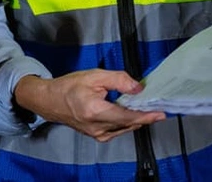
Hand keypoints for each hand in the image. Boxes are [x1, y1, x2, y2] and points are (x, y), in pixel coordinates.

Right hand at [14, 70, 165, 141]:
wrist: (50, 100)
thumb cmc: (70, 86)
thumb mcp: (94, 76)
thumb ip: (118, 80)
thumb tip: (138, 88)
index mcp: (96, 111)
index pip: (127, 116)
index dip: (146, 115)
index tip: (161, 113)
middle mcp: (97, 127)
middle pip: (128, 123)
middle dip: (145, 116)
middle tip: (159, 107)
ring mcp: (97, 134)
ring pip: (124, 128)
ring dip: (138, 120)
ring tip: (150, 110)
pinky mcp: (97, 135)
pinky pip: (117, 130)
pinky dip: (127, 123)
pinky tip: (133, 115)